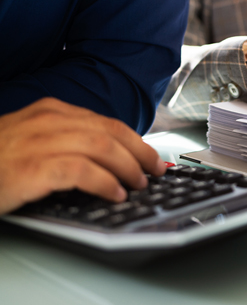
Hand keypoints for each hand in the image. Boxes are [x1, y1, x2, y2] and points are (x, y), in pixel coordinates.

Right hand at [0, 98, 166, 214]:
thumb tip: (112, 156)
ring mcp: (40, 141)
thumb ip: (67, 140)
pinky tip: (115, 194)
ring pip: (103, 148)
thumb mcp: (32, 139)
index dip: (137, 141)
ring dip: (128, 168)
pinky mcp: (32, 167)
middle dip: (141, 154)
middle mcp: (49, 120)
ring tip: (138, 185)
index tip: (154, 157)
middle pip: (111, 133)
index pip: (107, 123)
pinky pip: (82, 171)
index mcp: (52, 111)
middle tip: (155, 172)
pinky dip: (105, 183)